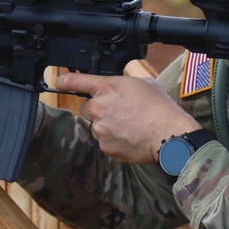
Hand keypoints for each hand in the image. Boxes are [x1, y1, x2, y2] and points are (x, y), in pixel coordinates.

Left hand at [58, 72, 201, 164]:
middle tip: (119, 111)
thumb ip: (122, 84)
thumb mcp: (143, 83)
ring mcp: (100, 128)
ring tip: (130, 125)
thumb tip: (118, 88)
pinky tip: (130, 136)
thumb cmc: (160, 107)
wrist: (168, 135)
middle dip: (98, 108)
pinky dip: (114, 140)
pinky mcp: (105, 146)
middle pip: (86, 106)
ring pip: (96, 126)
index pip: (75, 81)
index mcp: (107, 87)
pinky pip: (104, 141)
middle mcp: (99, 107)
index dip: (65, 81)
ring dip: (107, 125)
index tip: (60, 82)